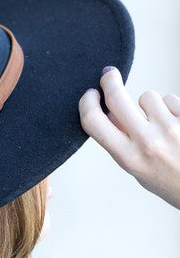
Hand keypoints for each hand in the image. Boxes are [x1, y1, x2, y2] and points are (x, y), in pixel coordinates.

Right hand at [78, 67, 179, 209]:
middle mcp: (148, 142)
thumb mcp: (138, 169)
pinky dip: (170, 108)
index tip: (91, 95)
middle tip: (109, 75)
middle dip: (110, 81)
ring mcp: (170, 128)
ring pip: (147, 96)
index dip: (87, 103)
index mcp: (129, 157)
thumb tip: (108, 113)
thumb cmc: (171, 181)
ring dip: (149, 105)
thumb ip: (120, 143)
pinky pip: (170, 99)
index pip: (94, 122)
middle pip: (117, 98)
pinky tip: (175, 123)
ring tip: (160, 122)